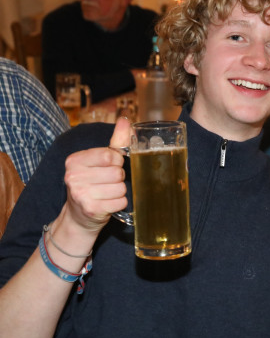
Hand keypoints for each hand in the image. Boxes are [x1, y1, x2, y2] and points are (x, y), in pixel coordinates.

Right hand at [62, 117, 131, 232]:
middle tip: (107, 183)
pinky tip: (108, 204)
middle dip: (119, 178)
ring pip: (121, 188)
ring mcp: (81, 194)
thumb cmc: (92, 184)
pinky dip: (119, 204)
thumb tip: (126, 120)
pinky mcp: (91, 209)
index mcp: (75, 160)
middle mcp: (74, 176)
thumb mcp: (99, 161)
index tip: (110, 166)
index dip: (117, 162)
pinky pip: (121, 202)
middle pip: (117, 172)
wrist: (78, 217)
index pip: (110, 155)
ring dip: (119, 192)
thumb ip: (115, 141)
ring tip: (107, 194)